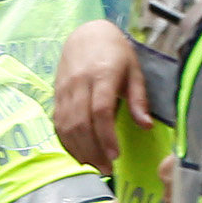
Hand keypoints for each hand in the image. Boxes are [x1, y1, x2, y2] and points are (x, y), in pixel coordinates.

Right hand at [51, 21, 149, 172]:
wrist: (86, 34)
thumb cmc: (115, 52)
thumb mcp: (134, 71)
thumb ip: (138, 99)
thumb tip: (145, 126)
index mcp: (102, 74)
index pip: (101, 110)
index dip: (106, 136)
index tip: (115, 155)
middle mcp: (80, 82)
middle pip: (81, 122)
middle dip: (93, 150)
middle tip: (107, 169)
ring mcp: (64, 89)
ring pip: (66, 125)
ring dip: (79, 149)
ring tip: (94, 165)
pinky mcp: (56, 94)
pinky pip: (57, 122)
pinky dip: (66, 142)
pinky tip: (78, 153)